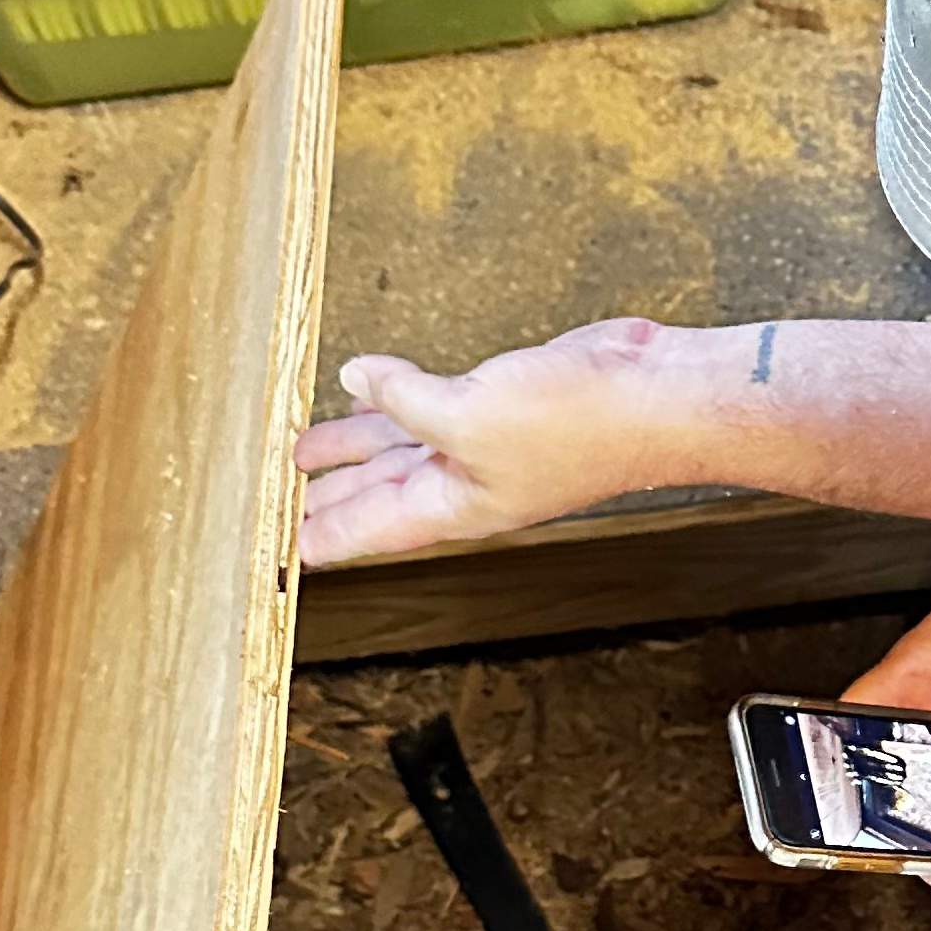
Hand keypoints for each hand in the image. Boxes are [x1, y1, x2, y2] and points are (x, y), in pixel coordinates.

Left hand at [296, 320, 670, 565]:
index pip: (368, 533)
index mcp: (453, 507)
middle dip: (326, 497)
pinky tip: (368, 387)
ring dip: (351, 449)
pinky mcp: (501, 404)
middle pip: (376, 497)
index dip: (319, 539)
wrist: (654, 395)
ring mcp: (484, 445)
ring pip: (399, 451)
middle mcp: (464, 484)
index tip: (275, 553)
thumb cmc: (581, 425)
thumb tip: (357, 377)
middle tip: (276, 500)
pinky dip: (393, 400)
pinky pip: (429, 407)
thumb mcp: (468, 414)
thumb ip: (403, 400)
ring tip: (302, 449)